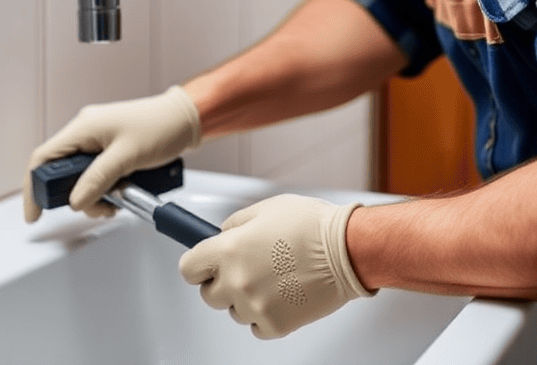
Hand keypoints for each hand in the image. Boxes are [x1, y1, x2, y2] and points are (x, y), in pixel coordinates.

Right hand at [23, 85, 200, 221]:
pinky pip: (96, 173)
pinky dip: (104, 187)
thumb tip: (76, 200)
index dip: (34, 186)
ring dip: (93, 194)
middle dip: (75, 196)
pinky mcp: (109, 148)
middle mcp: (85, 132)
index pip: (43, 158)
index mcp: (83, 128)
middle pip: (61, 172)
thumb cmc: (160, 127)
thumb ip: (98, 179)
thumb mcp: (126, 157)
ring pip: (80, 176)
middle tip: (95, 208)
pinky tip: (120, 193)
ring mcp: (97, 140)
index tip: (35, 212)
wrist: (185, 120)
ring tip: (114, 202)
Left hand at [178, 194, 372, 338]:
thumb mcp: (266, 209)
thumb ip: (237, 224)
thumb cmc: (313, 226)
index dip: (198, 265)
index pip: (188, 268)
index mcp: (230, 249)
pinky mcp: (276, 325)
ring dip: (246, 299)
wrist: (348, 250)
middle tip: (243, 270)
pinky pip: (257, 326)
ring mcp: (256, 306)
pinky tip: (282, 295)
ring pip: (234, 311)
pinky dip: (266, 314)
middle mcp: (238, 280)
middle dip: (221, 283)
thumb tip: (222, 235)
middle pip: (208, 295)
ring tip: (273, 279)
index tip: (205, 264)